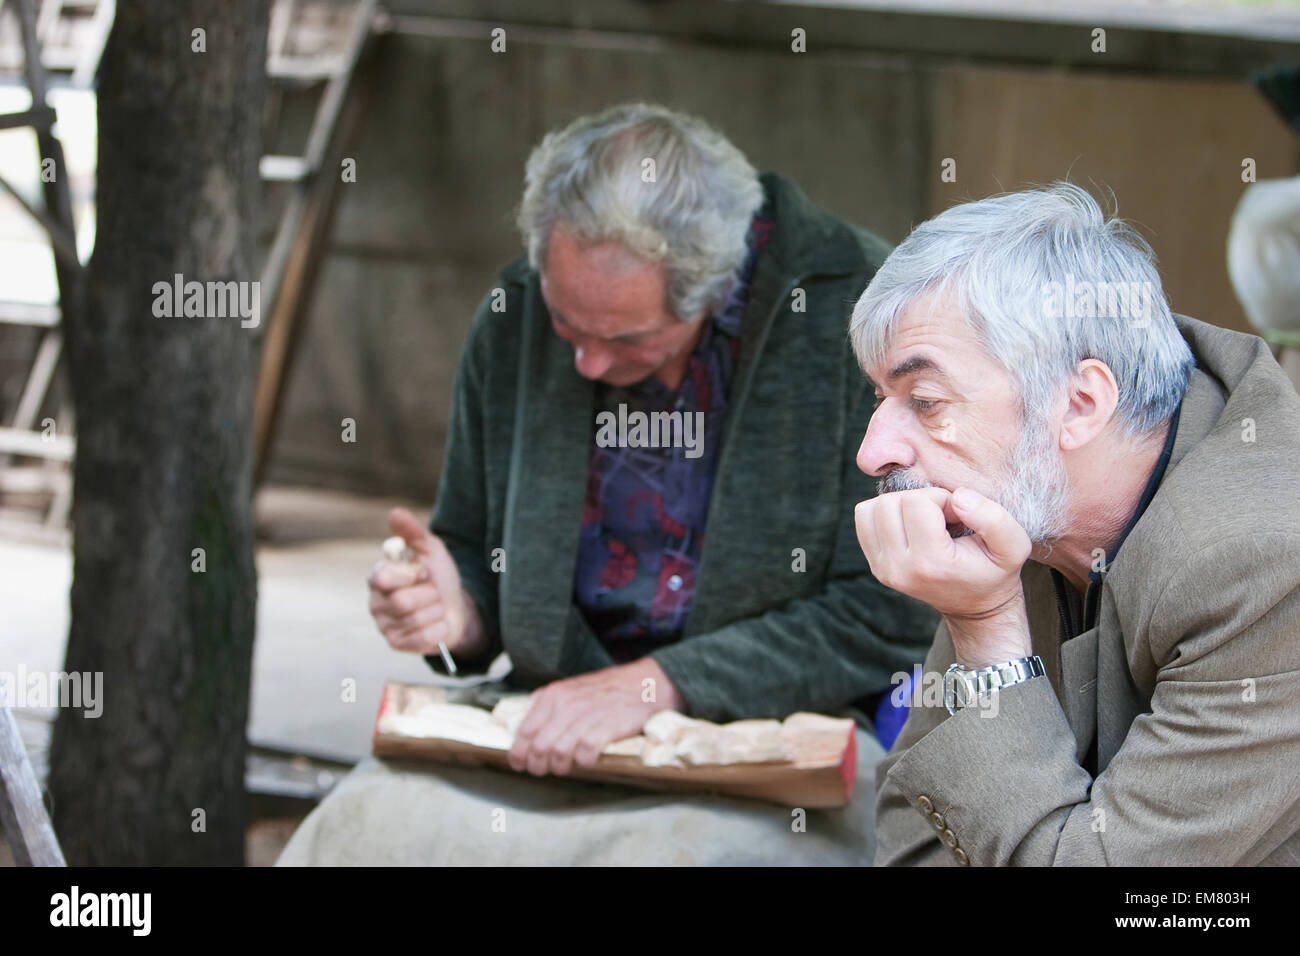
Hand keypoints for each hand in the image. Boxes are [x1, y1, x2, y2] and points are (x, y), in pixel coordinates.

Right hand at [367, 507, 487, 658]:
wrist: (456, 606)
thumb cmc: (439, 577)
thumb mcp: (431, 549)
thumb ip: (412, 532)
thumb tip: (395, 512)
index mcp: (378, 576)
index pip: (384, 577)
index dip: (411, 574)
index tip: (423, 571)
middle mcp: (375, 602)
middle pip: (402, 602)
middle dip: (429, 595)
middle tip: (432, 592)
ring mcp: (384, 625)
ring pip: (416, 620)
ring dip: (436, 611)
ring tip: (434, 607)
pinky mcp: (396, 644)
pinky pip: (422, 638)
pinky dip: (438, 629)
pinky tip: (436, 624)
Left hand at [507, 658, 686, 776]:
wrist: (645, 684)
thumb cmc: (606, 691)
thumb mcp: (571, 689)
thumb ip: (548, 708)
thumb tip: (525, 734)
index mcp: (553, 695)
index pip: (524, 732)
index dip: (519, 755)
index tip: (521, 765)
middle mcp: (566, 704)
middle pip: (539, 748)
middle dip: (538, 766)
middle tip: (545, 770)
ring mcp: (587, 715)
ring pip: (558, 754)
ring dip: (560, 767)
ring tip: (567, 767)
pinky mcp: (607, 727)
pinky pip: (585, 755)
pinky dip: (584, 763)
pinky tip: (588, 760)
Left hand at [855, 486, 1031, 666]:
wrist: (975, 608)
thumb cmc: (994, 573)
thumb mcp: (1014, 546)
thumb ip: (993, 518)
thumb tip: (958, 497)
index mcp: (930, 563)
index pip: (917, 502)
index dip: (941, 498)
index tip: (957, 516)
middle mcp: (898, 569)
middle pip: (890, 502)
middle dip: (919, 500)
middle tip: (941, 519)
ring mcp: (882, 569)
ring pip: (870, 509)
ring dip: (899, 505)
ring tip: (925, 521)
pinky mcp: (875, 566)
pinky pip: (864, 520)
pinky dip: (884, 514)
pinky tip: (910, 525)